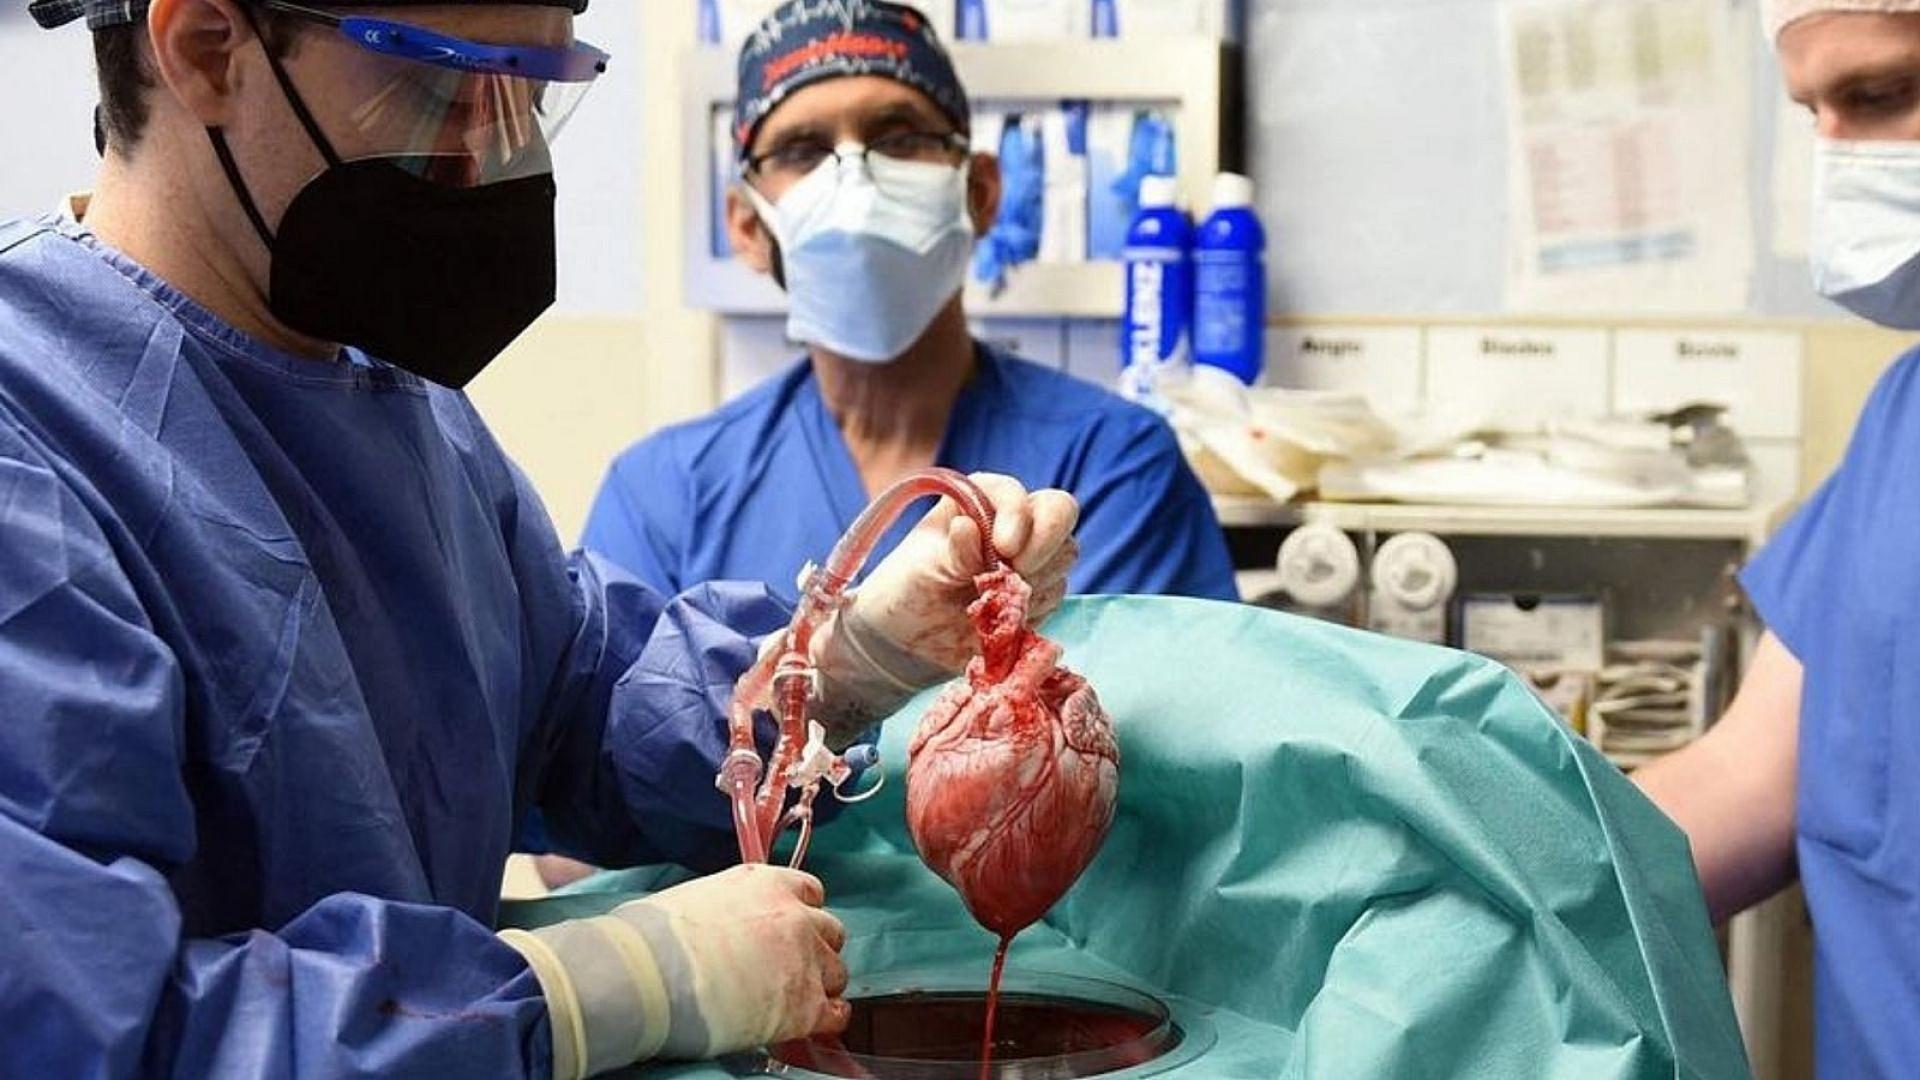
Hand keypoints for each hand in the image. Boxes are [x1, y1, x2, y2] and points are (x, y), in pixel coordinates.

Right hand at [500, 864, 848, 1075]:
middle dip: (814, 948)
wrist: (649, 976)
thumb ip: (727, 908)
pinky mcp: (805, 1006)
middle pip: (829, 931)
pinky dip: (827, 1019)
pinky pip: (836, 1014)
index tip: (789, 930)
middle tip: (790, 968)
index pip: (809, 891)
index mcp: (766, 884)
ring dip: (820, 984)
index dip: (801, 914)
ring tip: (794, 1000)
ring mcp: (805, 961)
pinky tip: (810, 1025)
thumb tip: (718, 928)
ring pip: (836, 972)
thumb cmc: (652, 938)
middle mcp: (796, 916)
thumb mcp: (695, 898)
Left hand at [810, 475, 1078, 746]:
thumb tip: (968, 527)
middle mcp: (1011, 520)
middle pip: (1059, 513)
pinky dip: (1034, 608)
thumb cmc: (907, 589)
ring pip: (1063, 558)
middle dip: (1043, 545)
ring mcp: (1030, 555)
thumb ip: (952, 551)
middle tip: (1016, 573)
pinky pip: (1055, 595)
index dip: (1019, 515)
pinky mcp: (1038, 592)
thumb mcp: (923, 568)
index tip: (1004, 547)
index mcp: (980, 499)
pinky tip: (1001, 617)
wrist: (906, 638)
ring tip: (991, 599)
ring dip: (1035, 581)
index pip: (1019, 493)